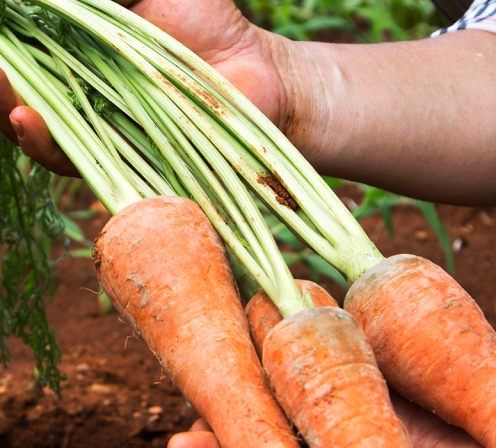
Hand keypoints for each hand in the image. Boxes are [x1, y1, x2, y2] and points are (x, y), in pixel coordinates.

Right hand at [0, 0, 290, 173]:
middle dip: (2, 87)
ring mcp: (106, 133)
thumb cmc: (210, 22)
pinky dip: (52, 146)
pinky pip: (83, 163)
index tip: (1, 44)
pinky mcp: (130, 165)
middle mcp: (85, 96)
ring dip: (13, 115)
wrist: (258, 72)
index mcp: (81, 52)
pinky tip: (30, 121)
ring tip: (6, 100)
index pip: (25, 57)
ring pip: (44, 132)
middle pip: (22, 96)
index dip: (7, 55)